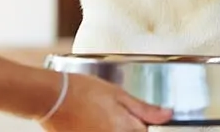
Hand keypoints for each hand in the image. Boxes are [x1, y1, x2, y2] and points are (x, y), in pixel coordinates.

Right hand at [40, 73, 172, 131]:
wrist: (51, 98)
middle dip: (129, 126)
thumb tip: (168, 115)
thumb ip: (144, 108)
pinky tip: (94, 121)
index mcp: (127, 130)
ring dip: (116, 127)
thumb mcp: (117, 93)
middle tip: (113, 113)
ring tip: (101, 115)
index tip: (136, 116)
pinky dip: (101, 128)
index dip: (145, 124)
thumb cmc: (83, 91)